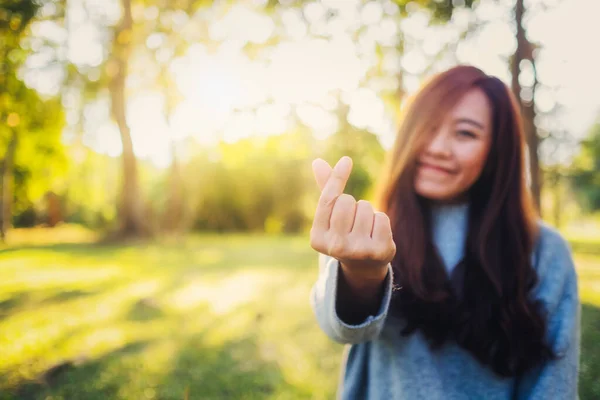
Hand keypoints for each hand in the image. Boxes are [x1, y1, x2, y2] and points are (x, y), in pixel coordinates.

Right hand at [309, 156, 395, 284]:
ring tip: (364, 228)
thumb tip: (317, 162)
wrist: (364, 266)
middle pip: (346, 201)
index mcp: (317, 238)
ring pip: (365, 207)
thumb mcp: (332, 215)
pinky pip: (381, 217)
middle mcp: (335, 246)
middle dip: (352, 204)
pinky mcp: (379, 251)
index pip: (328, 200)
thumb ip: (326, 189)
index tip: (347, 161)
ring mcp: (357, 250)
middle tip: (352, 221)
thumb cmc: (344, 233)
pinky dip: (380, 220)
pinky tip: (376, 234)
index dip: (337, 178)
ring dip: (367, 212)